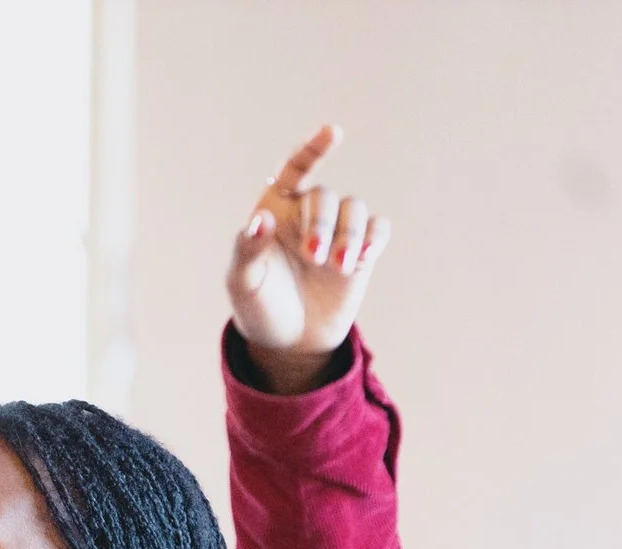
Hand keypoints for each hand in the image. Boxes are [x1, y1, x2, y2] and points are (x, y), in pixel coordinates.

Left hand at [226, 124, 390, 392]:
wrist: (288, 343)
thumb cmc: (259, 307)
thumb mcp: (243, 282)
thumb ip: (247, 249)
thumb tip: (261, 220)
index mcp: (275, 208)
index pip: (295, 167)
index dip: (313, 149)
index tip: (333, 132)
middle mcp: (308, 213)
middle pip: (326, 195)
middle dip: (323, 223)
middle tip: (314, 257)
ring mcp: (337, 231)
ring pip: (355, 209)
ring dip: (350, 234)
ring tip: (339, 268)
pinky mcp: (362, 252)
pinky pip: (378, 229)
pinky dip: (375, 237)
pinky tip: (365, 256)